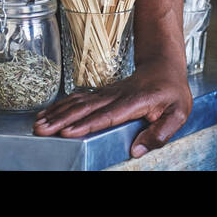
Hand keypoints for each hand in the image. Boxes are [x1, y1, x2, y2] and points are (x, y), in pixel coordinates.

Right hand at [33, 56, 192, 157]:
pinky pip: (79, 99)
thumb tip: (136, 151)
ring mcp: (107, 93)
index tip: (67, 132)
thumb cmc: (172, 91)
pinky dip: (61, 106)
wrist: (164, 65)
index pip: (107, 115)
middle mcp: (116, 95)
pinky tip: (48, 113)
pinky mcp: (102, 94)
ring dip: (57, 112)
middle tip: (42, 130)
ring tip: (38, 124)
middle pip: (85, 108)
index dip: (86, 124)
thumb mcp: (178, 113)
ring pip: (78, 102)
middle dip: (62, 119)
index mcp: (135, 101)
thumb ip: (159, 133)